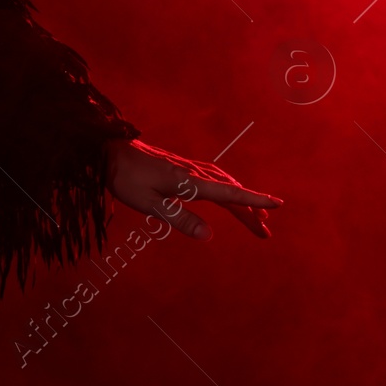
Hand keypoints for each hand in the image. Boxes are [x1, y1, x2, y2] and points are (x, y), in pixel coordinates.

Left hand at [104, 137, 282, 240]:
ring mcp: (186, 168)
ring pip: (222, 184)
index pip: (228, 193)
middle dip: (250, 211)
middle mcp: (191, 173)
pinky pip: (211, 178)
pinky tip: (225, 193)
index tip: (278, 204)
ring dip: (240, 200)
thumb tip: (210, 236)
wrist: (107, 150)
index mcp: (187, 182)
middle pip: (229, 192)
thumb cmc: (125, 178)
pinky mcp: (178, 166)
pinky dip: (226, 188)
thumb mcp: (148, 203)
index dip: (253, 200)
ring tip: (255, 216)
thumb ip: (179, 218)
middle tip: (266, 232)